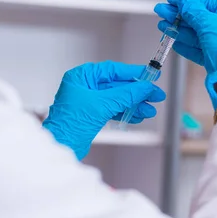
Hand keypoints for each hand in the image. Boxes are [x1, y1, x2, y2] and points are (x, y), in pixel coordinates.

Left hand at [43, 61, 165, 159]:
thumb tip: (145, 87)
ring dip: (134, 105)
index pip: (112, 70)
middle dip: (137, 93)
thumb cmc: (71, 124)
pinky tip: (138, 116)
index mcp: (82, 77)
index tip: (150, 75)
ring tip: (150, 110)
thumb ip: (126, 95)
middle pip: (117, 85)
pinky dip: (126, 112)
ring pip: (117, 99)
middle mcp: (84, 86)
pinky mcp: (92, 115)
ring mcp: (88, 101)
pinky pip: (113, 109)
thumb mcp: (102, 105)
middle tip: (155, 96)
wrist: (61, 147)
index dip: (133, 73)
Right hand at [155, 0, 216, 107]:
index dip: (187, 1)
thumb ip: (192, 10)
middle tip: (163, 12)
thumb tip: (182, 0)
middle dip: (178, 16)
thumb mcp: (209, 23)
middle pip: (199, 18)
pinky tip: (173, 40)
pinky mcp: (214, 59)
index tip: (172, 0)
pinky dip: (184, 44)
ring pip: (195, 34)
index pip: (206, 2)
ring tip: (163, 25)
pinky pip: (196, 49)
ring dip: (178, 29)